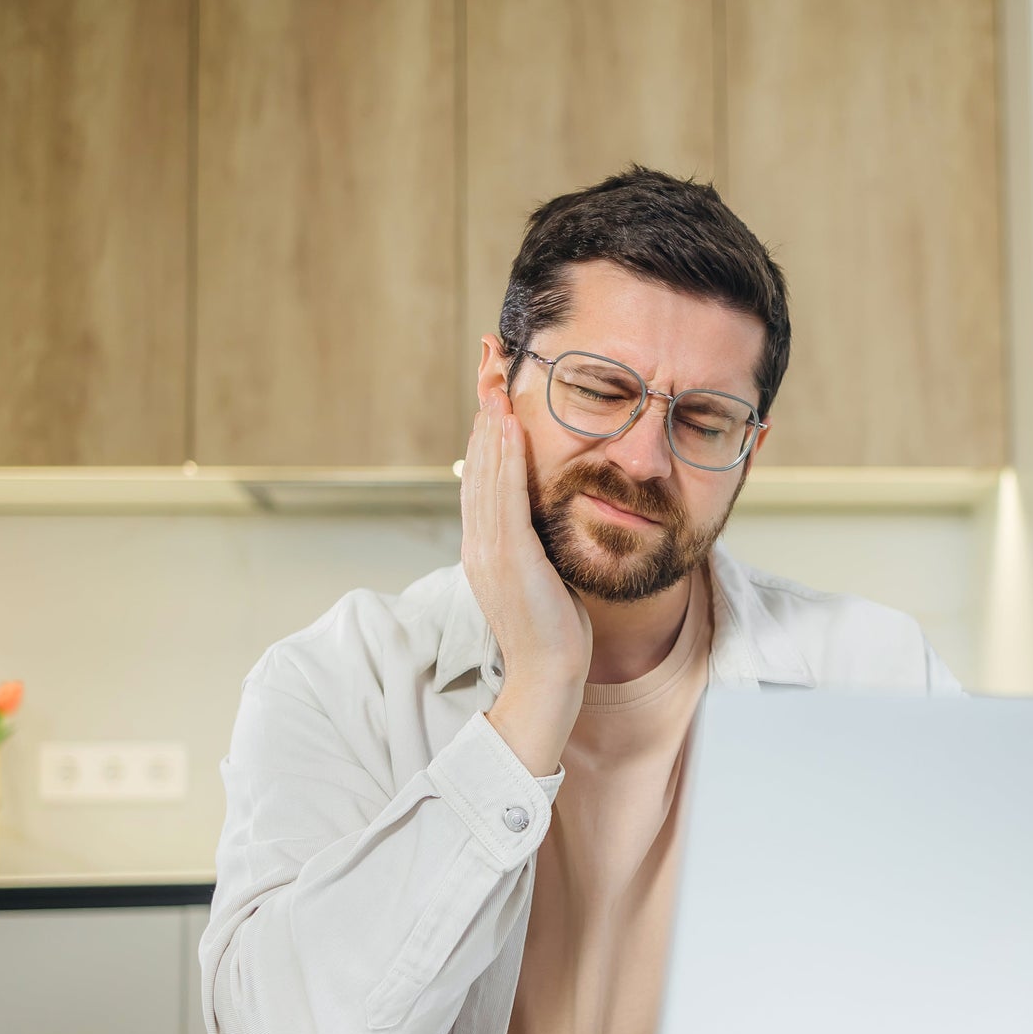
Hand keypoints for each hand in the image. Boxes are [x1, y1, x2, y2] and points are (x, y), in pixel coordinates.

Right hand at [460, 388, 590, 774]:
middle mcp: (479, 541)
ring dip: (490, 422)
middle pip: (477, 462)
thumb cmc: (555, 627)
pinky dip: (503, 458)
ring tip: (495, 379)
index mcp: (485, 543)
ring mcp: (489, 549)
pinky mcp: (507, 558)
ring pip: (485, 472)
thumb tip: (541, 512)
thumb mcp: (542, 571)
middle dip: (483, 409)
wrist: (551, 673)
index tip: (493, 386)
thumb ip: (534, 539)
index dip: (486, 427)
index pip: (482, 473)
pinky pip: (503, 498)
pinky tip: (507, 427)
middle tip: (489, 361)